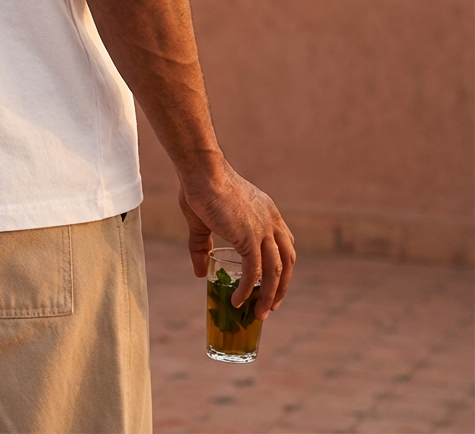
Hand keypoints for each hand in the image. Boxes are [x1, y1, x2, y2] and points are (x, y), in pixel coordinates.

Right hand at [178, 160, 294, 319]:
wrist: (200, 171)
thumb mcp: (203, 221)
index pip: (286, 245)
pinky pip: (254, 272)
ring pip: (275, 272)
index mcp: (267, 212)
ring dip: (269, 296)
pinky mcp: (248, 237)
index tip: (274, 285)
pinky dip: (248, 289)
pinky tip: (238, 300)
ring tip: (258, 314)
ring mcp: (262, 230)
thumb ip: (203, 246)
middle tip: (269, 307)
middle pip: (287, 262)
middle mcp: (271, 221)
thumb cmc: (199, 186)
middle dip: (281, 287)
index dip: (283, 268)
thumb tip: (199, 273)